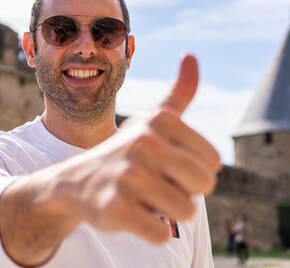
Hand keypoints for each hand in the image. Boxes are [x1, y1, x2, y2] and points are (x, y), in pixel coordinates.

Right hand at [63, 53, 220, 242]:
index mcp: (159, 121)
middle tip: (158, 184)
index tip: (167, 164)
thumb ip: (179, 92)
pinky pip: (160, 233)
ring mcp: (128, 176)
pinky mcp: (116, 209)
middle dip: (185, 192)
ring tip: (144, 197)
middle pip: (204, 185)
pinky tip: (131, 213)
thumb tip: (191, 55)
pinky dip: (150, 230)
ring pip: (186, 211)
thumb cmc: (127, 151)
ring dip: (167, 212)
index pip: (212, 162)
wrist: (76, 182)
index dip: (193, 170)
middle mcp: (144, 144)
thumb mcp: (152, 120)